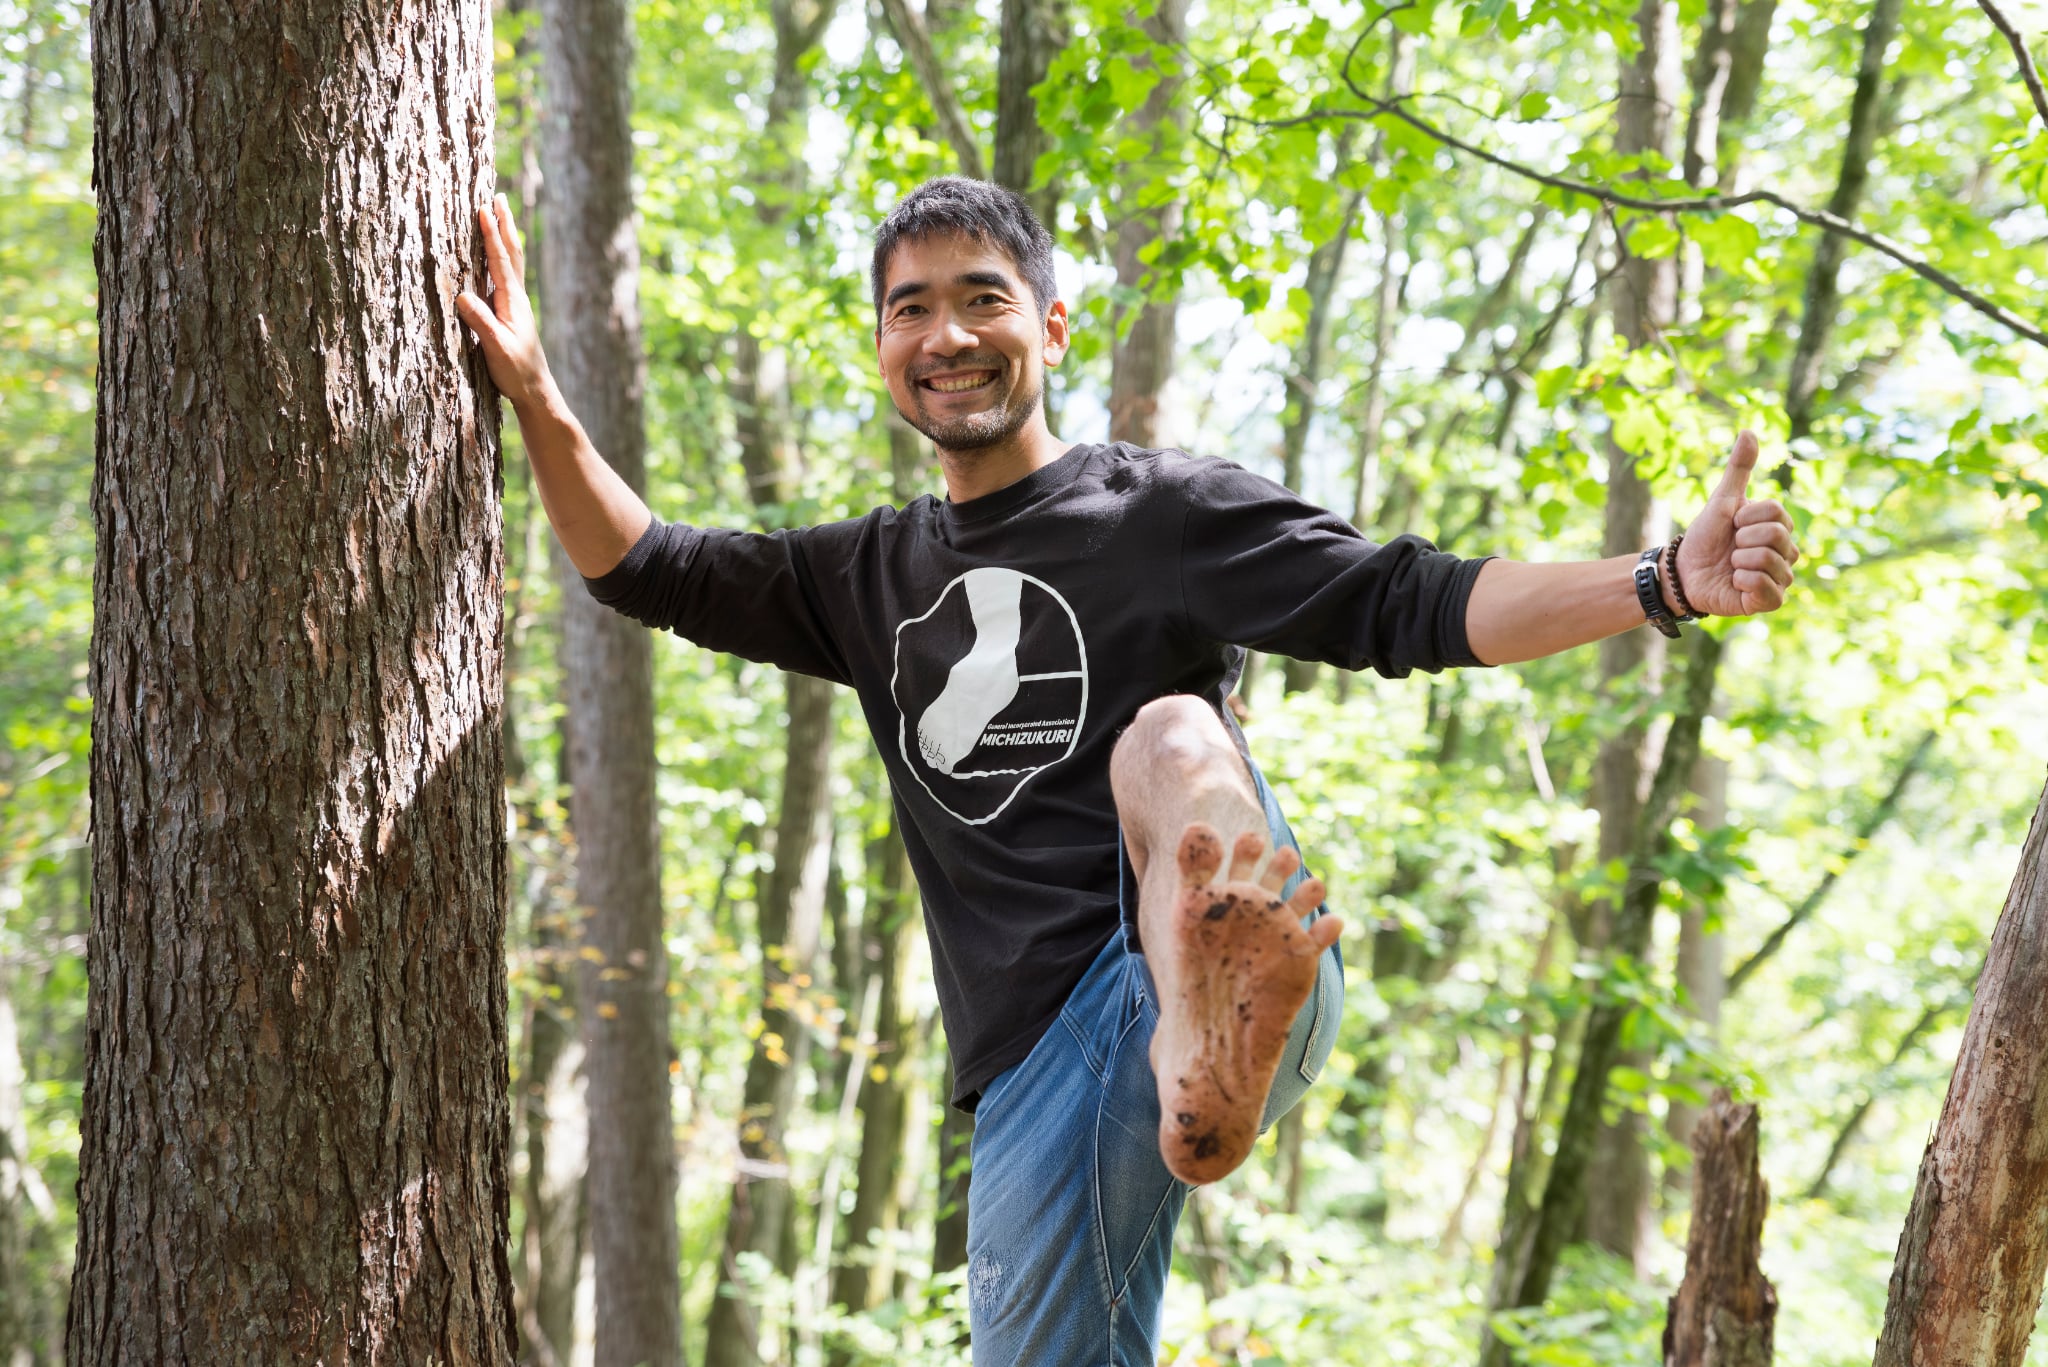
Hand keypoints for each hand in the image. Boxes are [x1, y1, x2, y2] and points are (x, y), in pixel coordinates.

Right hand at [456, 195, 554, 412]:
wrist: (535, 390)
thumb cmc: (516, 371)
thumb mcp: (495, 348)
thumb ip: (481, 322)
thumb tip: (462, 295)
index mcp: (512, 301)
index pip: (500, 261)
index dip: (491, 234)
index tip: (484, 208)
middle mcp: (516, 298)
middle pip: (511, 253)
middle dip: (503, 224)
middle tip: (498, 197)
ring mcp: (515, 304)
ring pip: (511, 262)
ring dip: (505, 236)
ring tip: (501, 214)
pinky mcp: (511, 312)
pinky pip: (506, 275)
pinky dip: (502, 257)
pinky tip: (498, 256)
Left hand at [1673, 430, 1799, 617]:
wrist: (1682, 571)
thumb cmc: (1704, 536)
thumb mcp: (1722, 500)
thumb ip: (1739, 469)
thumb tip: (1748, 430)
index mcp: (1779, 528)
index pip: (1776, 513)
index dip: (1746, 517)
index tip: (1732, 525)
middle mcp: (1786, 553)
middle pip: (1776, 537)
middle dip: (1742, 539)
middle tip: (1730, 547)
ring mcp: (1780, 578)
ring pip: (1771, 561)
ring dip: (1739, 561)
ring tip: (1731, 565)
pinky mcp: (1769, 602)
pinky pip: (1768, 590)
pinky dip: (1744, 582)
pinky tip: (1735, 583)